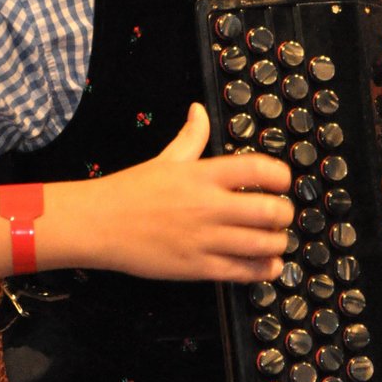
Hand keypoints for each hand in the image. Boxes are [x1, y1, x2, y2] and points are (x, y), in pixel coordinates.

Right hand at [76, 103, 293, 281]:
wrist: (97, 224)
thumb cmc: (131, 190)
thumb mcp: (166, 159)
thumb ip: (192, 136)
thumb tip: (199, 109)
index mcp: (203, 175)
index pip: (259, 169)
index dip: (281, 176)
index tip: (282, 182)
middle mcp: (209, 206)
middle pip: (270, 211)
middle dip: (284, 214)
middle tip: (280, 215)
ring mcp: (205, 239)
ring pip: (263, 244)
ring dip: (277, 243)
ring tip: (273, 240)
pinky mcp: (198, 268)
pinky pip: (243, 272)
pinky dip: (264, 270)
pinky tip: (267, 265)